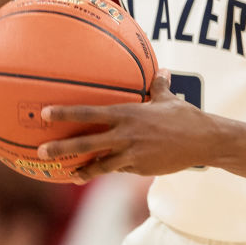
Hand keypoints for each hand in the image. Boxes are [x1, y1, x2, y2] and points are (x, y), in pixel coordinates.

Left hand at [38, 70, 215, 182]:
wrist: (203, 142)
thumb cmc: (186, 116)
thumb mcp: (169, 99)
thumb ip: (159, 86)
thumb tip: (162, 71)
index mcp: (128, 114)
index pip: (90, 113)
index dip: (67, 113)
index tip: (45, 113)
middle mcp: (126, 135)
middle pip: (87, 143)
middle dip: (62, 148)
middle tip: (42, 150)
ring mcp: (132, 155)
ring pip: (100, 165)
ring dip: (83, 169)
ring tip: (68, 173)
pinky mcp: (140, 169)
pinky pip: (119, 170)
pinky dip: (109, 169)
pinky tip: (100, 172)